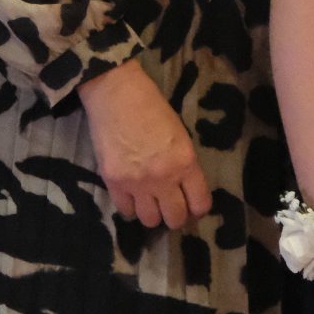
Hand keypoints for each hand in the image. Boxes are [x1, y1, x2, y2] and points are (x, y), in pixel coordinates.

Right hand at [79, 59, 211, 228]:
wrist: (116, 93)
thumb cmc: (152, 107)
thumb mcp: (180, 135)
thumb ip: (184, 165)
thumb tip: (184, 189)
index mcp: (185, 162)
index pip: (200, 204)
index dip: (197, 209)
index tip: (191, 205)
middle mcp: (164, 178)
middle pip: (175, 218)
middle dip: (175, 215)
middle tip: (170, 205)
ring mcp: (137, 183)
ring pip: (150, 220)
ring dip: (152, 213)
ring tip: (149, 202)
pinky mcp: (113, 182)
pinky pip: (125, 210)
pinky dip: (130, 207)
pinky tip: (131, 196)